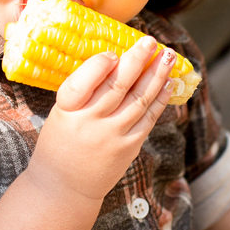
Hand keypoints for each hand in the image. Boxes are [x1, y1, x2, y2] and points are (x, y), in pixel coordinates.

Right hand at [29, 35, 175, 200]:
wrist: (65, 187)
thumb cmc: (60, 142)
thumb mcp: (60, 113)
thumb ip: (83, 90)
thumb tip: (116, 59)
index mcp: (66, 111)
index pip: (81, 83)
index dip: (99, 65)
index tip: (113, 51)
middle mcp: (90, 123)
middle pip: (118, 87)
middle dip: (137, 60)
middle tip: (150, 41)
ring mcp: (112, 136)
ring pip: (139, 100)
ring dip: (157, 75)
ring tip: (168, 56)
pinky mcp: (129, 147)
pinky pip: (148, 118)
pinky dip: (160, 99)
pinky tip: (168, 83)